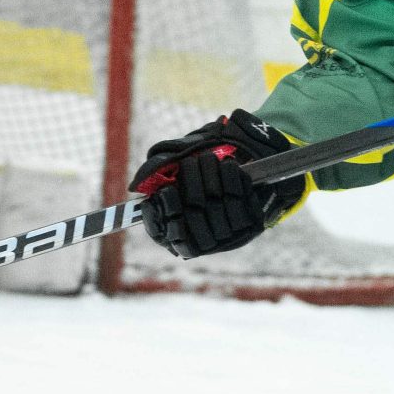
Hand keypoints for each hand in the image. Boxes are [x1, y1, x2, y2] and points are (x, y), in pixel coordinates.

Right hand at [129, 110, 302, 257]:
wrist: (255, 156)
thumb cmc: (210, 158)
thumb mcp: (184, 155)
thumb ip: (160, 166)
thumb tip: (138, 183)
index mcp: (181, 229)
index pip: (169, 236)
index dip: (165, 217)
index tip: (166, 192)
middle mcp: (205, 238)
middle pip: (193, 217)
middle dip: (190, 185)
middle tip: (189, 163)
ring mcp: (230, 234)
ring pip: (216, 208)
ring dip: (210, 178)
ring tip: (210, 159)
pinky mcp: (252, 224)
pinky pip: (240, 203)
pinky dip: (233, 181)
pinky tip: (231, 167)